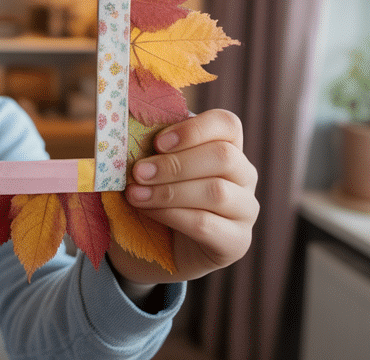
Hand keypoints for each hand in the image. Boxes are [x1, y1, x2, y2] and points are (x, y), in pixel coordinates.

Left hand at [107, 109, 258, 287]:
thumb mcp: (146, 165)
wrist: (152, 245)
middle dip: (175, 164)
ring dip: (169, 192)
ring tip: (134, 194)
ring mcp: (245, 209)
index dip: (193, 130)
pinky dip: (171, 215)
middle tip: (138, 172)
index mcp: (226, 145)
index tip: (157, 143)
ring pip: (216, 192)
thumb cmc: (151, 193)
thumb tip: (124, 126)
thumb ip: (143, 146)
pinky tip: (148, 212)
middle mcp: (243, 175)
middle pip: (223, 157)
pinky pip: (206, 224)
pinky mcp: (236, 241)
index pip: (227, 124)